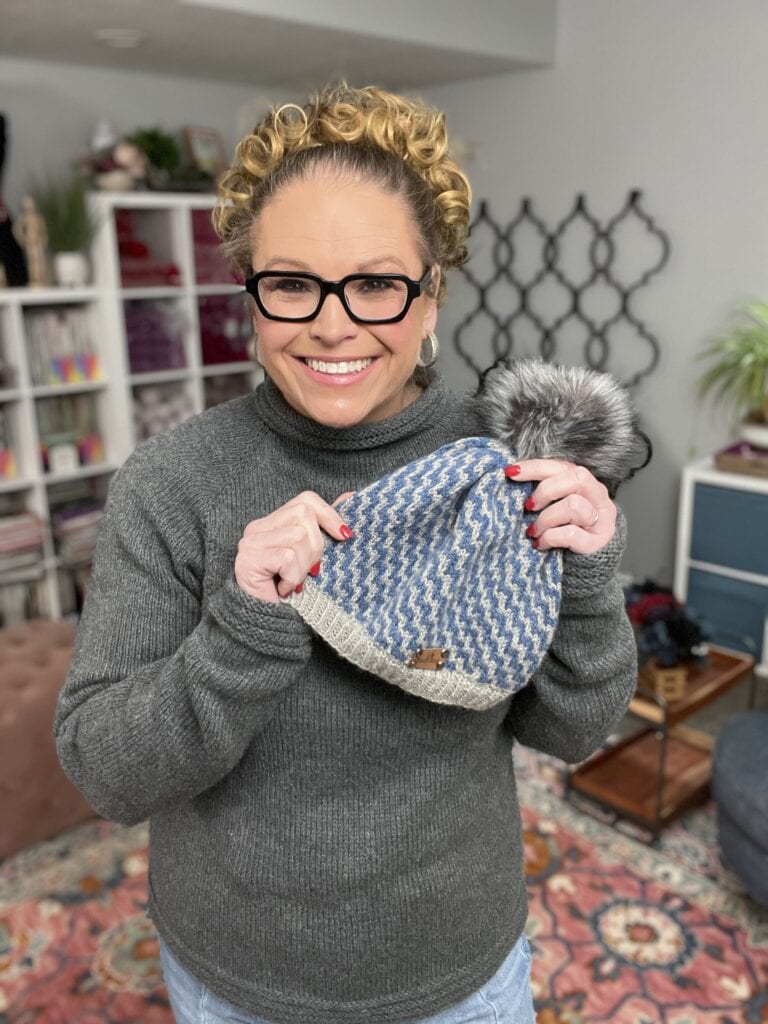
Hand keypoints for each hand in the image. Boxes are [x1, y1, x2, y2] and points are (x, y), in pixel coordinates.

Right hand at [235, 491, 353, 601]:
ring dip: (303, 566)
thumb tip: (350, 497)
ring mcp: (250, 542)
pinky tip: (284, 588)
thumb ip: (325, 527)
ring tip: (293, 582)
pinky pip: (287, 557)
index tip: (345, 536)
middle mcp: (257, 528)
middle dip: (316, 547)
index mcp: (272, 523)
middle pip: (303, 515)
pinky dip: (292, 576)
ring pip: (297, 536)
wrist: (266, 626)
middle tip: (308, 571)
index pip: (306, 500)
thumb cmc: (291, 592)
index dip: (329, 515)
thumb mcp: (313, 556)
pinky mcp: (248, 559)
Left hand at [508, 459, 615, 553]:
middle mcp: (599, 498)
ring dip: (546, 519)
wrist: (586, 564)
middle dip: (545, 490)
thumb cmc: (565, 530)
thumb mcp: (557, 505)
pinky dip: (549, 537)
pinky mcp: (596, 543)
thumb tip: (513, 476)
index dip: (535, 467)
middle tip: (528, 506)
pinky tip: (540, 543)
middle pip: (577, 478)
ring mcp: (601, 521)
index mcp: (587, 484)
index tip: (511, 472)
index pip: (562, 466)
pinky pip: (570, 533)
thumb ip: (546, 490)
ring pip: (574, 505)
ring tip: (533, 531)